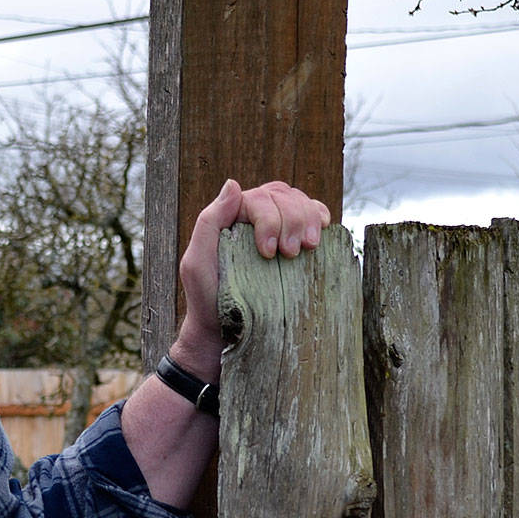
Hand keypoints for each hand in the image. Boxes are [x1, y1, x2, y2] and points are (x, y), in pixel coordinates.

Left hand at [173, 179, 332, 375]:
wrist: (226, 333)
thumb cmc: (209, 300)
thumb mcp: (197, 262)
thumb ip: (209, 221)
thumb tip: (233, 184)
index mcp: (232, 218)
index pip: (259, 199)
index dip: (269, 219)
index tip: (269, 253)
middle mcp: (255, 218)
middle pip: (283, 196)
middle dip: (291, 220)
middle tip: (291, 253)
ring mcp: (278, 229)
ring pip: (300, 201)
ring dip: (308, 219)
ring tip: (309, 247)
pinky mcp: (296, 245)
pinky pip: (313, 216)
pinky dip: (320, 216)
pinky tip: (321, 233)